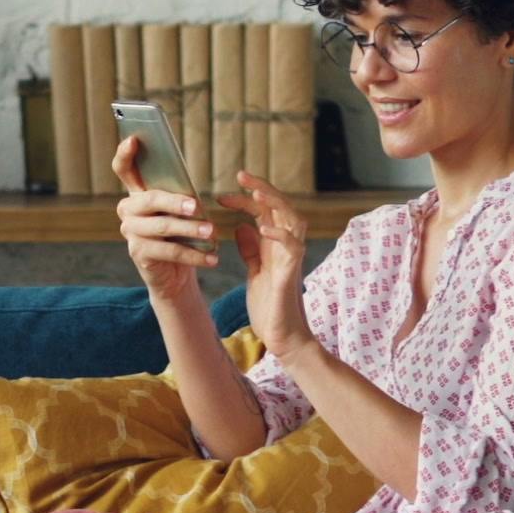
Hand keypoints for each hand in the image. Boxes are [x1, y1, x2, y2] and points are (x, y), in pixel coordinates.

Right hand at [115, 141, 217, 301]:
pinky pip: (170, 251)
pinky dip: (194, 255)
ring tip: (212, 232)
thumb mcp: (180, 211)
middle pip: (150, 199)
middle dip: (175, 202)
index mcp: (137, 193)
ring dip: (191, 230)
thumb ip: (180, 196)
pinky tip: (212, 257)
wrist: (173, 274)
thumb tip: (193, 197)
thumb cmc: (180, 234)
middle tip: (196, 207)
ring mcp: (130, 232)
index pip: (124, 169)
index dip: (125, 154)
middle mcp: (128, 210)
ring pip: (163, 227)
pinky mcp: (138, 254)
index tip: (134, 139)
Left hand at [226, 172, 309, 354]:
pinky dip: (279, 234)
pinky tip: (262, 226)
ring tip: (256, 192)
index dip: (245, 199)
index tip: (221, 196)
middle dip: (262, 188)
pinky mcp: (291, 273)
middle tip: (240, 175)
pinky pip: (292, 246)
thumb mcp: (254, 272)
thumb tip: (241, 226)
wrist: (282, 336)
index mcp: (274, 244)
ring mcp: (291, 258)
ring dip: (275, 203)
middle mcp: (286, 246)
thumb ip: (251, 249)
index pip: (264, 211)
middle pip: (280, 206)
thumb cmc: (270, 305)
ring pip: (292, 219)